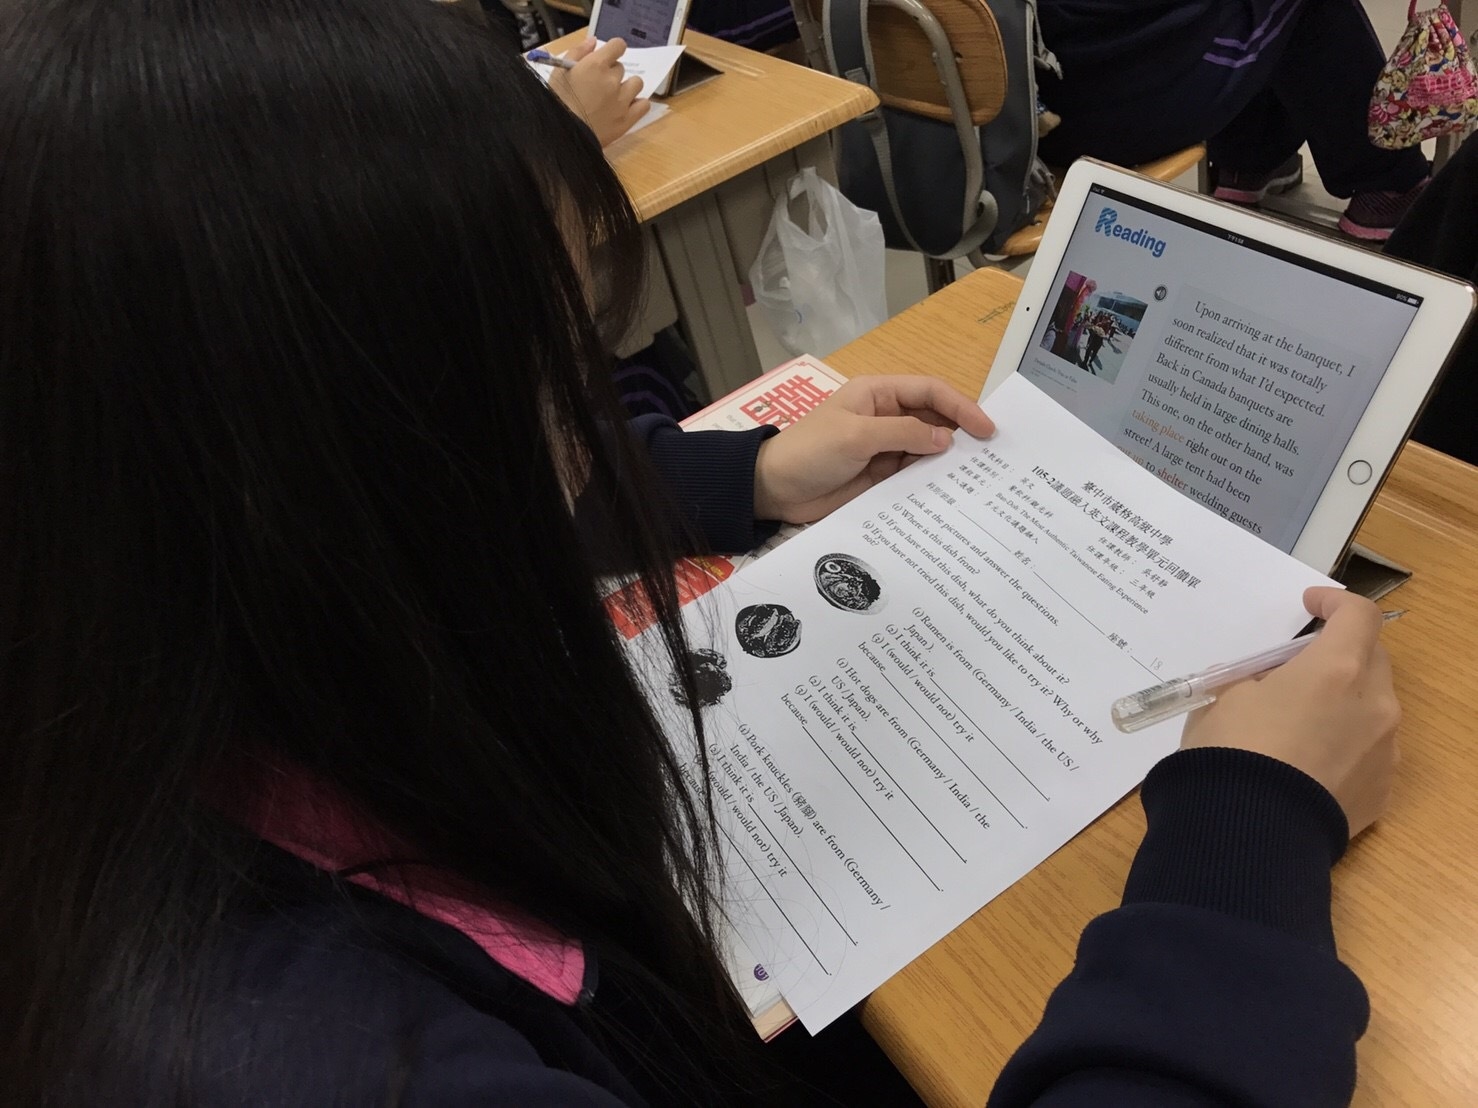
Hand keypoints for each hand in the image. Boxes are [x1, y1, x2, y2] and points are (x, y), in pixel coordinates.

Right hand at [549, 38, 648, 146]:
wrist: (561, 135)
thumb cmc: (556, 102)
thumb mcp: (559, 72)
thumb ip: (578, 52)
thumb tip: (593, 41)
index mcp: (596, 65)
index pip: (618, 45)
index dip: (613, 49)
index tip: (607, 57)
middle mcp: (612, 80)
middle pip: (621, 68)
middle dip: (611, 73)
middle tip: (598, 86)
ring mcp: (622, 101)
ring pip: (636, 83)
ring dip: (627, 87)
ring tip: (614, 97)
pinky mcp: (627, 120)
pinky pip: (644, 105)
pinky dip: (638, 104)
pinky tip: (626, 107)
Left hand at [752, 376, 994, 523]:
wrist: (774, 489)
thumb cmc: (810, 451)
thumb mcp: (856, 436)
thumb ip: (902, 433)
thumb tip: (945, 439)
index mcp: (878, 394)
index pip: (930, 391)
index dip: (961, 406)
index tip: (986, 429)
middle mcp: (886, 417)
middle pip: (934, 420)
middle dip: (961, 434)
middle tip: (994, 458)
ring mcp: (884, 448)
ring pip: (927, 451)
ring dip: (949, 462)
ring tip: (981, 480)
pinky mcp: (881, 476)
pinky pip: (914, 476)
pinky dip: (932, 483)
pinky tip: (952, 495)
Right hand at [1181, 586, 1400, 836]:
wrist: (1250, 835)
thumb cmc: (1232, 753)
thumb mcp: (1223, 700)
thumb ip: (1249, 680)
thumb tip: (1255, 685)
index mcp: (1337, 669)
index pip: (1357, 614)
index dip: (1334, 602)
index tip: (1310, 605)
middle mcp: (1375, 704)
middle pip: (1372, 658)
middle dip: (1341, 653)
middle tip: (1298, 667)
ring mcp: (1385, 750)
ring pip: (1374, 707)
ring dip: (1345, 700)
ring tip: (1301, 721)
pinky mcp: (1382, 790)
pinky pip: (1370, 751)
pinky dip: (1346, 744)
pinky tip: (1309, 762)